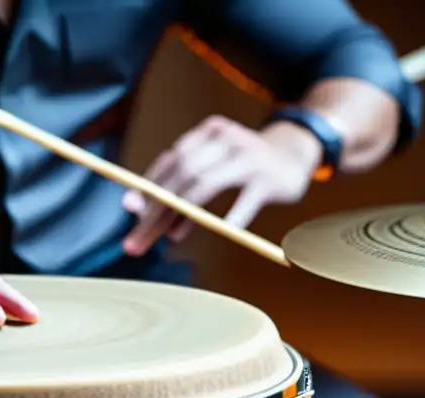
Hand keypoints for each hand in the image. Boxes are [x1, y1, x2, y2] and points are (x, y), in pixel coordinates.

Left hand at [121, 116, 322, 254]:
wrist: (296, 154)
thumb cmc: (244, 166)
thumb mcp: (212, 166)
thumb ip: (178, 185)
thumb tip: (136, 210)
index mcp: (208, 133)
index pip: (171, 160)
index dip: (148, 185)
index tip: (129, 209)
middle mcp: (226, 139)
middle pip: (182, 173)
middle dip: (157, 208)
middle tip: (140, 238)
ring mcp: (249, 157)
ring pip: (205, 184)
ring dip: (182, 215)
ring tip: (168, 237)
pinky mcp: (269, 180)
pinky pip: (243, 202)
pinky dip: (228, 219)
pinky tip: (217, 233)